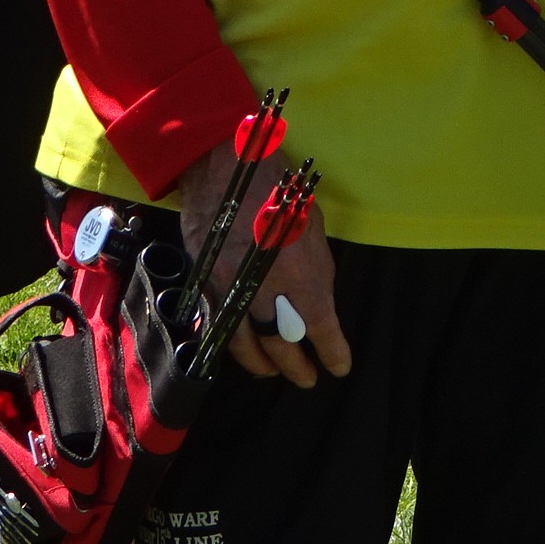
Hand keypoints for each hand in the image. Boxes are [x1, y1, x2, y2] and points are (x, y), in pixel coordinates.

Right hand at [176, 143, 350, 388]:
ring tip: (272, 372)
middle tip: (307, 379)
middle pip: (280, 344)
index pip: (320, 328)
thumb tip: (316, 301)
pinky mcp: (204, 282)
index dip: (332, 352)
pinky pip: (217, 323)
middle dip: (296, 366)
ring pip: (243, 343)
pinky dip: (231, 342)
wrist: (225, 164)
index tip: (340, 367)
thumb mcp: (313, 228)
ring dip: (260, 364)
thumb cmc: (278, 188)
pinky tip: (241, 348)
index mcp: (299, 272)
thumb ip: (316, 270)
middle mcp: (263, 288)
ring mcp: (229, 288)